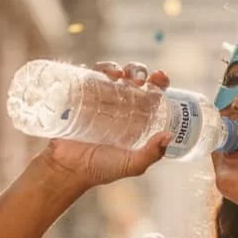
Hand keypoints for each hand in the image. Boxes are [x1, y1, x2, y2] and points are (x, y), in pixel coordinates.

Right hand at [33, 61, 172, 192]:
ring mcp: (98, 99)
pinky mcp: (78, 97)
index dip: (159, 81)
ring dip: (115, 67)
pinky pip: (84, 76)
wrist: (67, 170)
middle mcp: (119, 105)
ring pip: (110, 73)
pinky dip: (89, 69)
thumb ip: (151, 154)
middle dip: (138, 71)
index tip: (161, 78)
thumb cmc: (101, 168)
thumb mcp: (130, 164)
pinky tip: (92, 71)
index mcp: (137, 117)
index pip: (152, 92)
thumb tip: (169, 135)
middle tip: (138, 79)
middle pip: (132, 77)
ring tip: (117, 76)